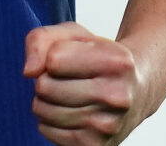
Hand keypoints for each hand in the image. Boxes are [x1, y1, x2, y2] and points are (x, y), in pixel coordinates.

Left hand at [23, 22, 147, 145]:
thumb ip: (42, 40)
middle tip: (68, 79)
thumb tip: (29, 71)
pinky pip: (45, 130)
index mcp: (117, 62)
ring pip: (42, 110)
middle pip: (45, 86)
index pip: (54, 59)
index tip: (72, 58)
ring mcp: (107, 125)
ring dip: (46, 100)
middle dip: (47, 78)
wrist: (136, 92)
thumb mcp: (74, 35)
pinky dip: (50, 120)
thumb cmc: (99, 58)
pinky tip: (71, 112)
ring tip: (68, 95)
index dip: (54, 56)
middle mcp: (117, 96)